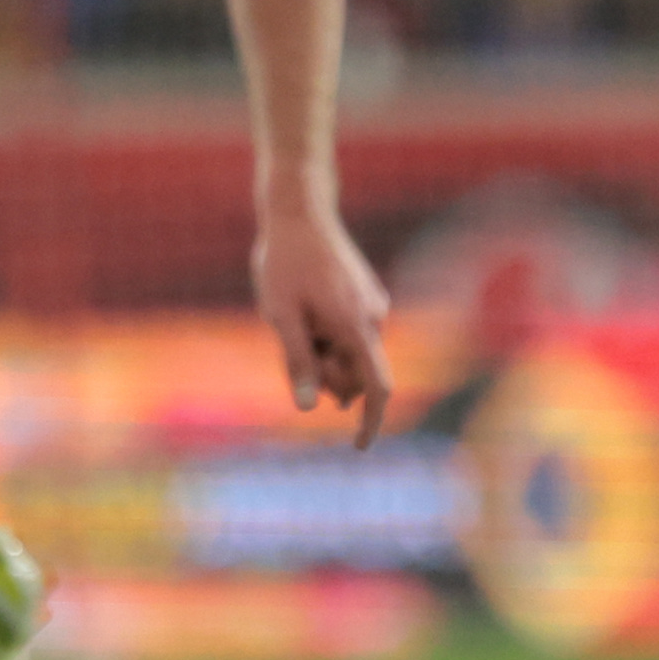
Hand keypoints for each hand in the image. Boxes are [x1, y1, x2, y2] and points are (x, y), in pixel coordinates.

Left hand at [254, 195, 394, 449]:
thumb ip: (297, 361)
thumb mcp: (281, 315)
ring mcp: (372, 307)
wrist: (298, 212)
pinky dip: (326, 336)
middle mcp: (373, 318)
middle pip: (353, 375)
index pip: (377, 387)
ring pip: (348, 355)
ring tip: (295, 318)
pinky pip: (348, 335)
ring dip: (322, 353)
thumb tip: (306, 408)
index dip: (371, 422)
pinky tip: (304, 308)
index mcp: (356, 326)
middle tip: (289, 345)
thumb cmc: (284, 263)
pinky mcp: (365, 299)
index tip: (359, 448)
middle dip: (323, 376)